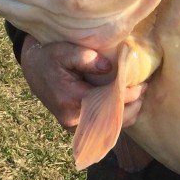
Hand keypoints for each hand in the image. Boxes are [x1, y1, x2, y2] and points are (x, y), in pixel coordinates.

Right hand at [20, 36, 146, 130]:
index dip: (127, 95)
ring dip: (127, 115)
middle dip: (131, 107)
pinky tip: (129, 106)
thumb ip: (85, 57)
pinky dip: (117, 118)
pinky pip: (101, 127)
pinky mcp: (76, 126)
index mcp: (70, 100)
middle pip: (110, 120)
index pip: (106, 103)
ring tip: (141, 98)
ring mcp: (73, 125)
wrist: (34, 70)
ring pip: (107, 127)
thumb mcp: (64, 51)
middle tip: (145, 91)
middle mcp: (72, 118)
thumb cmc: (51, 58)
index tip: (142, 85)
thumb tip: (107, 67)